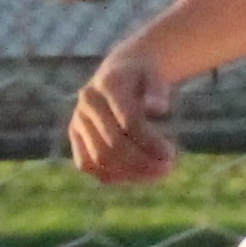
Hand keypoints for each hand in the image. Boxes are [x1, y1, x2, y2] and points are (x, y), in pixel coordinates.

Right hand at [70, 46, 181, 186]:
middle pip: (113, 143)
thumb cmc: (144, 77)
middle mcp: (88, 101)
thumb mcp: (156, 76)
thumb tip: (159, 109)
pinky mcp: (74, 135)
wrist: (119, 72)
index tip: (171, 153)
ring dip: (130, 172)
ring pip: (100, 158)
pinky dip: (112, 175)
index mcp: (109, 83)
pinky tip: (135, 175)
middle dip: (142, 161)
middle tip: (167, 168)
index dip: (151, 142)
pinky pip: (87, 164)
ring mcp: (78, 118)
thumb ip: (158, 90)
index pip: (128, 120)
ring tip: (155, 173)